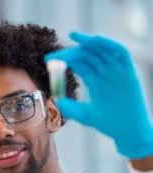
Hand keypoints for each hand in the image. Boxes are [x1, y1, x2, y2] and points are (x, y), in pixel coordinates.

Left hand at [45, 32, 152, 158]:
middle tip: (57, 54)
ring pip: (103, 49)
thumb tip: (56, 100)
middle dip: (71, 51)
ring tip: (74, 36)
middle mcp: (104, 71)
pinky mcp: (129, 72)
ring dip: (89, 41)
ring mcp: (117, 70)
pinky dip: (109, 44)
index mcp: (93, 79)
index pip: (77, 62)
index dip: (63, 58)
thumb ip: (70, 108)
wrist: (128, 132)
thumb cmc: (107, 123)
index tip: (48, 59)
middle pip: (87, 54)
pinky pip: (121, 53)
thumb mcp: (84, 114)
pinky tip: (96, 40)